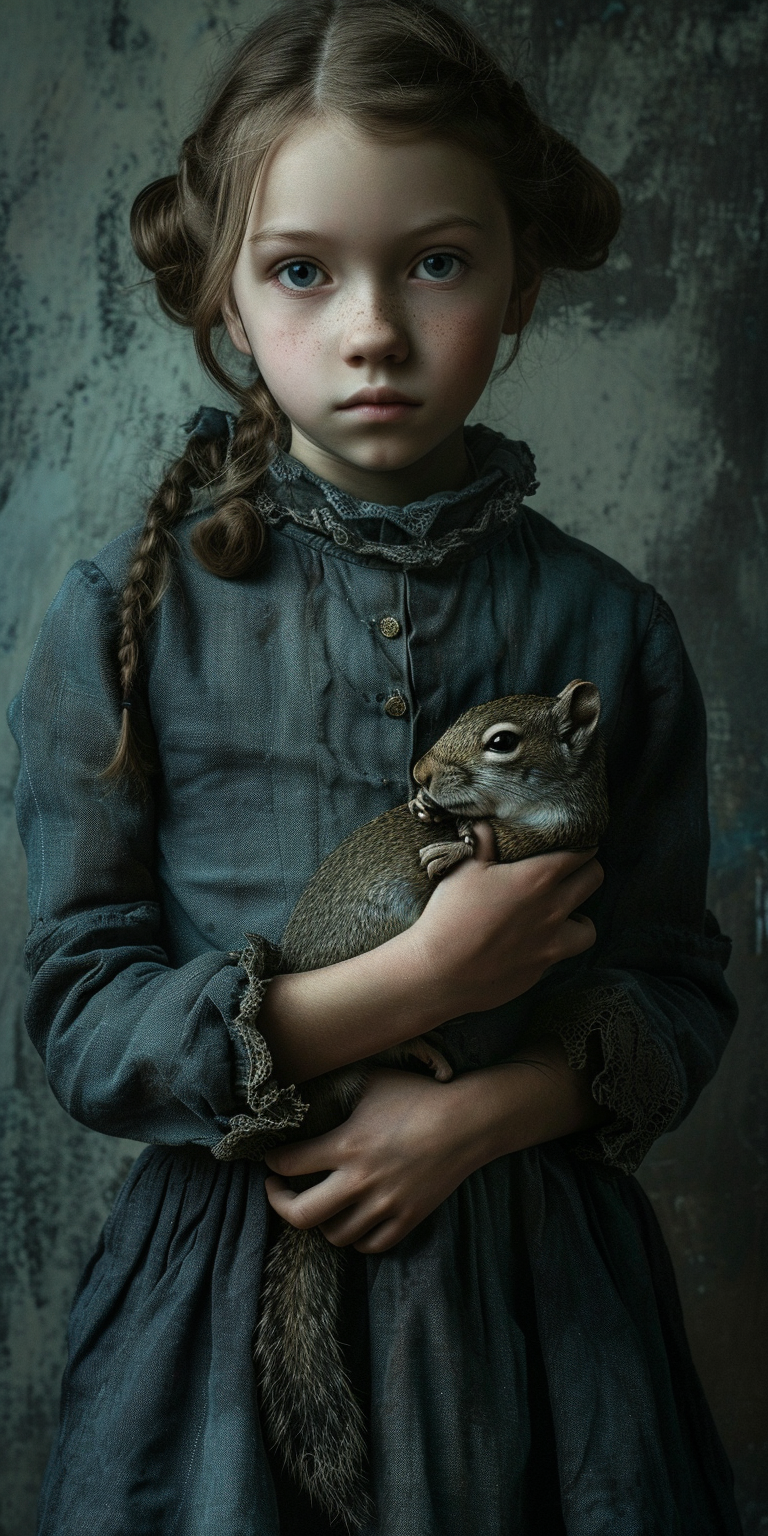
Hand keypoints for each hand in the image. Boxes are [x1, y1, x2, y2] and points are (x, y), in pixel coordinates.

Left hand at [265, 1038, 603, 1252]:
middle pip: (300, 1215)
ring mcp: (385, 1205)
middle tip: (278, 1189)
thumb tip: (304, 1087)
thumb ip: (336, 1090)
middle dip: (279, 1203)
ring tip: (318, 1203)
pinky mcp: (408, 1219)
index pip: (288, 1164)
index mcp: (346, 1145)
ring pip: (335, 1235)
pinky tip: (352, 1219)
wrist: (468, 1121)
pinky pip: (370, 1244)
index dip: (272, 1162)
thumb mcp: (372, 1083)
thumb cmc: (418, 1096)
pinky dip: (356, 1237)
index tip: (271, 1159)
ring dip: (320, 1221)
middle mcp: (360, 1181)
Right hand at [406, 824, 602, 1019]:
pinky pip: (564, 954)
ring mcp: (551, 943)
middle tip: (573, 868)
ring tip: (564, 912)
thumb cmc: (450, 916)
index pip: (580, 853)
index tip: (576, 841)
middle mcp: (553, 909)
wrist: (439, 973)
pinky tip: (541, 940)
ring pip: (589, 926)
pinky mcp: (542, 969)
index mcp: (537, 878)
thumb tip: (486, 823)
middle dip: (588, 869)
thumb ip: (482, 841)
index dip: (582, 843)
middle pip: (593, 880)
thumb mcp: (463, 867)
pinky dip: (558, 945)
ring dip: (580, 915)